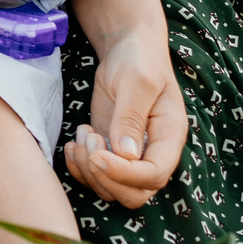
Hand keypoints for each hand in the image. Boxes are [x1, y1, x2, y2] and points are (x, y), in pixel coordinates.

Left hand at [62, 32, 185, 207]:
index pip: (154, 175)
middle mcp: (153, 153)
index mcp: (169, 138)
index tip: (98, 154)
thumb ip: (131, 118)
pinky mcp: (109, 151)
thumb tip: (127, 155)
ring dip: (89, 170)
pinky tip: (73, 142)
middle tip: (89, 139)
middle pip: (135, 194)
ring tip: (82, 134)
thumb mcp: (137, 82)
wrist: (128, 49)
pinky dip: (79, 168)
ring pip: (112, 190)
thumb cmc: (139, 60)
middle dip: (105, 176)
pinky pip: (95, 177)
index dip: (125, 174)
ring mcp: (130, 156)